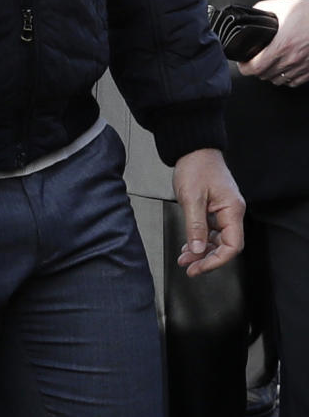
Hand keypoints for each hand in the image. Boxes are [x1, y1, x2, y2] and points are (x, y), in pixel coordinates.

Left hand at [172, 147, 244, 275]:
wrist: (192, 148)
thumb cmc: (196, 166)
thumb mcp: (192, 198)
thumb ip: (195, 226)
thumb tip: (197, 250)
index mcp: (232, 209)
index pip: (232, 246)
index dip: (216, 261)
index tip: (199, 267)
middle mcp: (231, 212)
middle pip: (225, 246)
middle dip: (206, 258)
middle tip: (189, 267)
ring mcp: (224, 210)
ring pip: (217, 240)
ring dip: (201, 251)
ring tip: (184, 258)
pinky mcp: (215, 208)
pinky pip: (210, 230)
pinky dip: (199, 239)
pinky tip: (188, 245)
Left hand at [237, 0, 308, 87]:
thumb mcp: (284, 4)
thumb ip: (264, 8)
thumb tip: (253, 13)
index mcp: (281, 45)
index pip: (255, 67)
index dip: (245, 67)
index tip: (243, 62)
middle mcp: (291, 59)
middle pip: (265, 75)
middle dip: (256, 69)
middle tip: (254, 61)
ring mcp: (302, 67)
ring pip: (279, 81)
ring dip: (271, 74)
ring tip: (268, 65)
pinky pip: (294, 82)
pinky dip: (287, 78)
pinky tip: (285, 69)